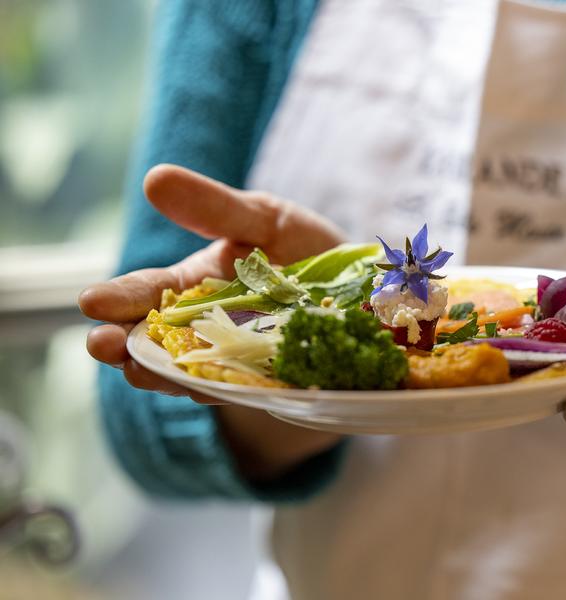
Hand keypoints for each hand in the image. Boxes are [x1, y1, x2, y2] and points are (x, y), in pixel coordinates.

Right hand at [79, 164, 343, 479]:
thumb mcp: (264, 219)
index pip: (148, 294)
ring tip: (143, 371)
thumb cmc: (304, 250)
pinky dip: (233, 389)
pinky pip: (251, 391)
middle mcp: (209, 331)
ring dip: (167, 375)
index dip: (120, 298)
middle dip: (127, 346)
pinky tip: (216, 385)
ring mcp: (240, 363)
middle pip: (158, 344)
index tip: (90, 300)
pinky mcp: (277, 386)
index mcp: (196, 288)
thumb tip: (154, 179)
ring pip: (194, 374)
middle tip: (102, 344)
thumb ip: (215, 208)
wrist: (368, 289)